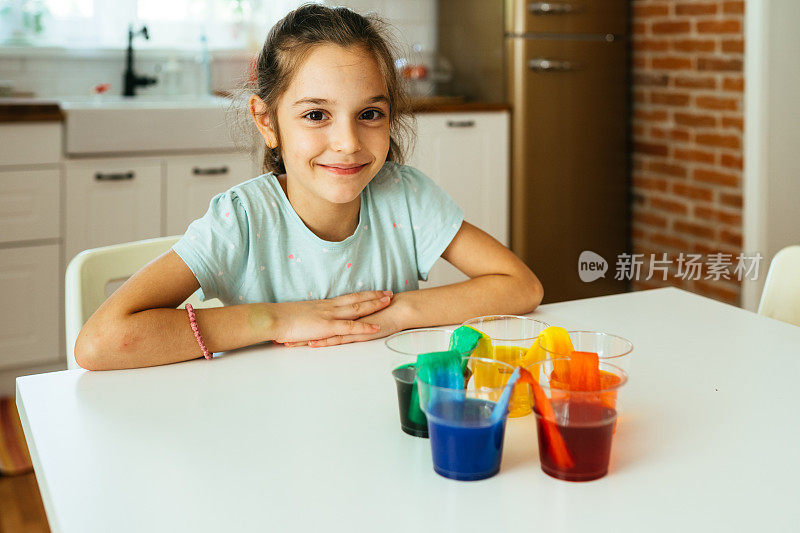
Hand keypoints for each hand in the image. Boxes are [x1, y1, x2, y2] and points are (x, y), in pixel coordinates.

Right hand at [256, 291, 392, 343]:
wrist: (274, 318)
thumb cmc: (283, 319)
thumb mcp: (301, 315)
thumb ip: (311, 317)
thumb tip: (314, 321)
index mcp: (324, 305)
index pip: (348, 297)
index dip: (362, 294)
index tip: (374, 292)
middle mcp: (330, 307)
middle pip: (356, 299)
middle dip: (374, 296)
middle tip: (388, 293)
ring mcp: (330, 316)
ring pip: (357, 308)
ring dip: (374, 305)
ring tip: (388, 301)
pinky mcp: (328, 327)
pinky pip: (350, 326)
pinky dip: (365, 326)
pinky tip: (376, 327)